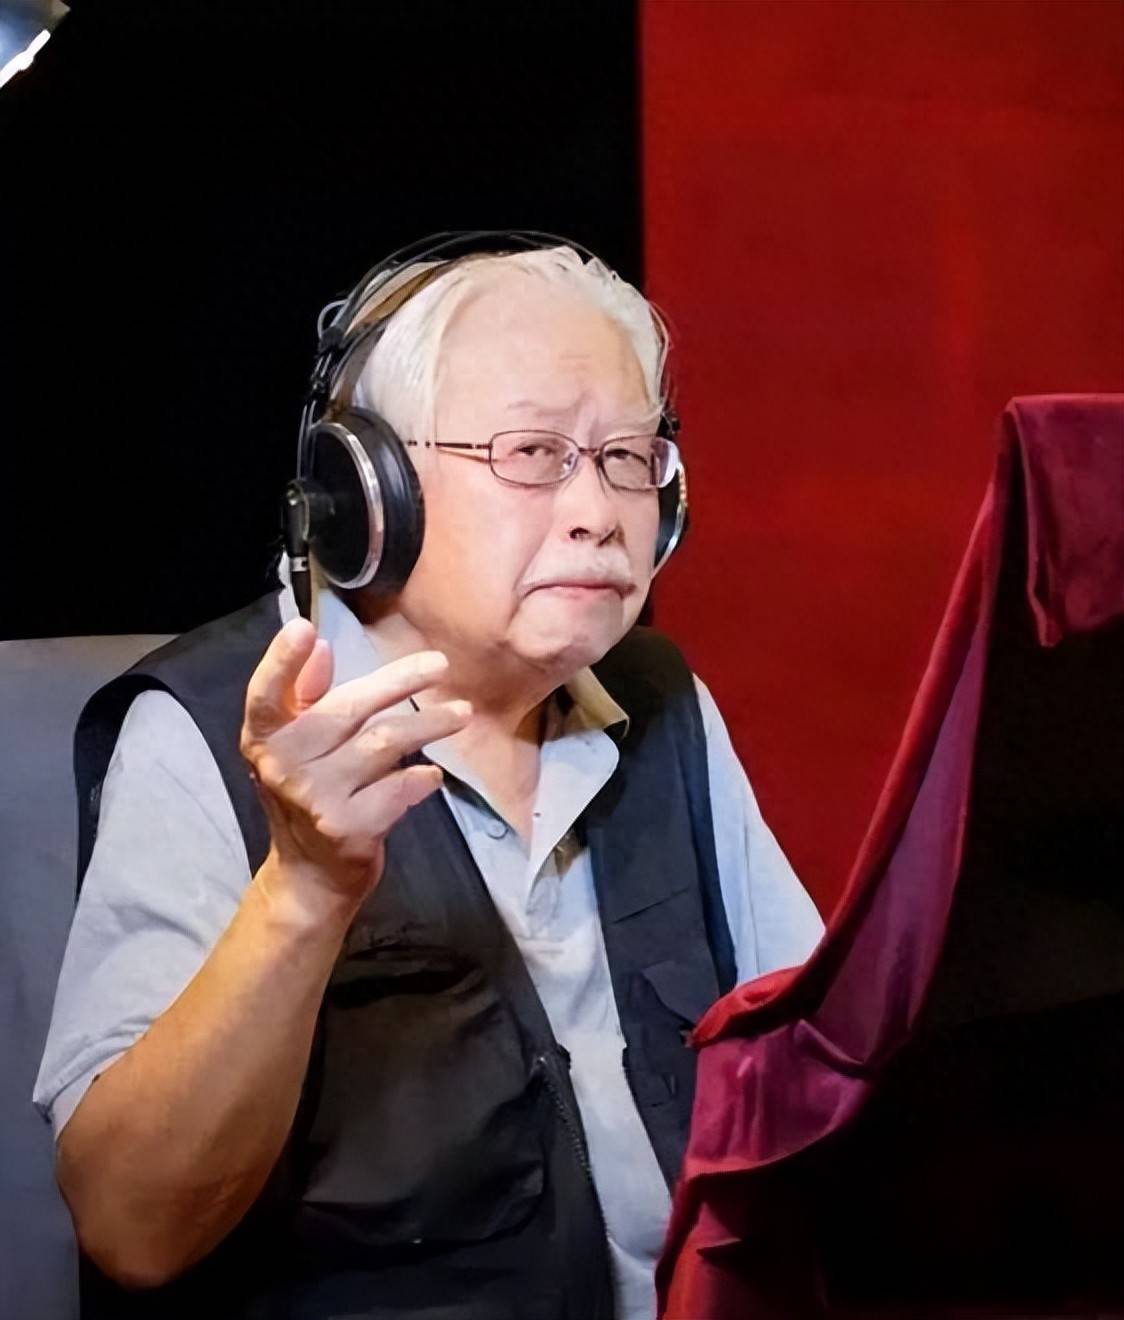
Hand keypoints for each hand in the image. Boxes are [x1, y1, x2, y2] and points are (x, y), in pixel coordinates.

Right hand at [239, 618, 470, 929]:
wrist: (310, 878)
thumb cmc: (308, 796)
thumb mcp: (295, 749)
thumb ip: (305, 698)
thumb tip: (324, 650)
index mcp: (264, 741)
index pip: (266, 696)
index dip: (281, 661)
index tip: (305, 628)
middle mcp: (283, 768)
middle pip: (347, 709)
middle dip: (400, 681)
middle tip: (440, 665)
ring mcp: (317, 800)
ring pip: (383, 744)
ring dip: (429, 725)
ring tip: (461, 714)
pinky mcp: (349, 829)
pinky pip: (398, 788)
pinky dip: (421, 779)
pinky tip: (432, 776)